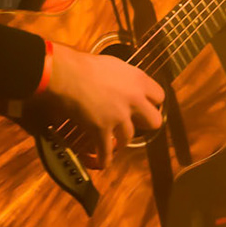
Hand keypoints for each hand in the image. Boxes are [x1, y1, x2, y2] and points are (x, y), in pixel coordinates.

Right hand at [42, 43, 164, 168]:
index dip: (151, 103)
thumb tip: (125, 83)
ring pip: (129, 137)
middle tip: (133, 122)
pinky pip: (106, 151)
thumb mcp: (113, 65)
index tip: (145, 105)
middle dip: (143, 124)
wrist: (66, 73)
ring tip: (113, 140)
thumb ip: (125, 78)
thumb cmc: (84, 64)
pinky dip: (103, 158)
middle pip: (154, 121)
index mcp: (138, 81)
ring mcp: (119, 117)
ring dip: (121, 139)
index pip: (159, 96)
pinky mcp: (102, 130)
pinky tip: (101, 161)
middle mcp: (134, 100)